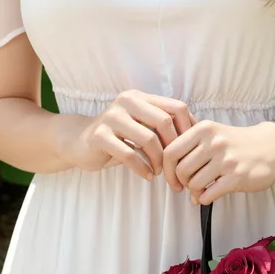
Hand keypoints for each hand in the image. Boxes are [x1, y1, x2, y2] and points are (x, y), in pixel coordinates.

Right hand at [61, 90, 196, 181]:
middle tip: (176, 167)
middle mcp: (128, 101)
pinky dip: (142, 168)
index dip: (188, 129)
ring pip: (148, 138)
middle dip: (174, 148)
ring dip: (158, 160)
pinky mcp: (100, 135)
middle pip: (165, 121)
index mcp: (141, 97)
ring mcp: (112, 117)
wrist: (79, 141)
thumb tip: (196, 138)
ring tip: (159, 172)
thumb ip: (162, 126)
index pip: (176, 107)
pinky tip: (147, 176)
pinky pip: (128, 154)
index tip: (190, 150)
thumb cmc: (118, 136)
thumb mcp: (141, 126)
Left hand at [162, 120, 274, 204]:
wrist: (270, 148)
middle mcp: (214, 142)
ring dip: (195, 191)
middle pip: (181, 170)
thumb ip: (188, 145)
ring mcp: (226, 159)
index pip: (170, 151)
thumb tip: (164, 166)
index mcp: (203, 129)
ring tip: (202, 189)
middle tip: (189, 186)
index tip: (173, 179)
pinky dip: (205, 198)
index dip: (167, 170)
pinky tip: (210, 194)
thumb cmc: (235, 143)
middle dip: (182, 183)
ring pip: (194, 184)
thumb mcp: (212, 133)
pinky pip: (209, 194)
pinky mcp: (237, 177)